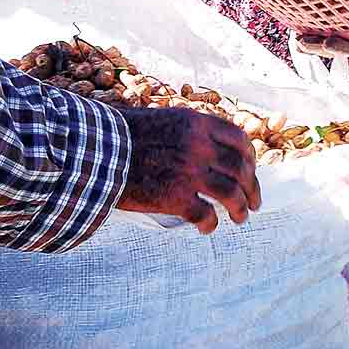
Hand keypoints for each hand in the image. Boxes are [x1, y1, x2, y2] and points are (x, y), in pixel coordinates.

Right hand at [112, 104, 260, 232]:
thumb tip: (211, 148)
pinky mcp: (175, 198)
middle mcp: (199, 146)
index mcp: (197, 124)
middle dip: (251, 189)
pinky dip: (211, 225)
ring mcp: (189, 172)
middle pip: (240, 170)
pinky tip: (206, 228)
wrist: (95, 152)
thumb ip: (190, 132)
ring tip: (240, 219)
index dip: (250, 159)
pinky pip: (206, 215)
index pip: (240, 140)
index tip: (250, 172)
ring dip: (240, 209)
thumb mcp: (164, 120)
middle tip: (253, 203)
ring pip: (231, 194)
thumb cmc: (124, 136)